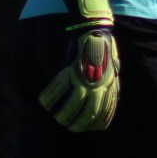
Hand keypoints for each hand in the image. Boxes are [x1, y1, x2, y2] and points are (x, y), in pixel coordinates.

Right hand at [38, 0, 119, 131]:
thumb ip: (108, 80)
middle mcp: (98, 85)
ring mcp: (84, 78)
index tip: (89, 129)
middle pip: (88, 114)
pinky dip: (49, 98)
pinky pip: (57, 89)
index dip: (96, 125)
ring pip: (71, 106)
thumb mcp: (112, 65)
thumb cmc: (103, 45)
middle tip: (69, 127)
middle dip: (78, 125)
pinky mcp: (70, 70)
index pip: (106, 113)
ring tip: (56, 119)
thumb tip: (107, 92)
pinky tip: (44, 103)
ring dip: (62, 116)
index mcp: (109, 85)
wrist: (95, 27)